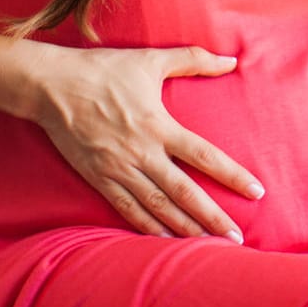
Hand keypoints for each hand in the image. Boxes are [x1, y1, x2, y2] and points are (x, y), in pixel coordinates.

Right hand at [26, 42, 266, 241]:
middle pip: (184, 192)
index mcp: (159, 126)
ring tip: (208, 247)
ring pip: (158, 207)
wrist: (51, 87)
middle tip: (236, 238)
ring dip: (184, 229)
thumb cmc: (104, 70)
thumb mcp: (151, 59)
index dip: (232, 176)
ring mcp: (119, 169)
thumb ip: (194, 59)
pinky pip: (127, 209)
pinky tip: (165, 241)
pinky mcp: (99, 179)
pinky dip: (147, 228)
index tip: (256, 192)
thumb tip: (231, 60)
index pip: (205, 156)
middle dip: (212, 217)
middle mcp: (142, 153)